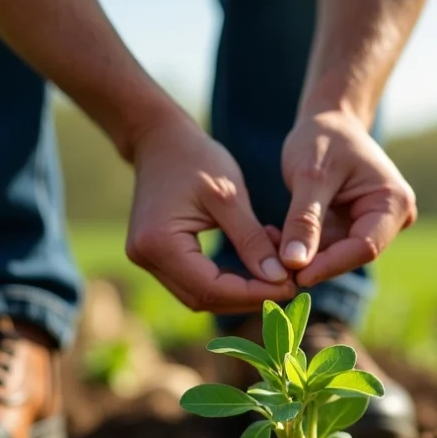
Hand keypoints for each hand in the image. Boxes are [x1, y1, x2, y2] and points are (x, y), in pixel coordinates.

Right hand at [124, 117, 296, 312]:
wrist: (160, 139)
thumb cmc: (196, 158)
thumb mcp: (230, 197)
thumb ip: (252, 241)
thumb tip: (279, 280)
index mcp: (159, 242)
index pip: (211, 288)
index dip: (253, 294)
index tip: (290, 286)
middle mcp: (146, 257)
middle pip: (204, 298)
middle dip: (249, 297)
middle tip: (289, 285)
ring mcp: (147, 259)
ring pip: (200, 295)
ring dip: (240, 291)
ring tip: (276, 273)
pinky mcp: (156, 256)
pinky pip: (195, 281)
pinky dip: (227, 280)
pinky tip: (255, 266)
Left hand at [278, 111, 416, 286]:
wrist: (327, 121)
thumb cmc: (323, 137)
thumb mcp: (310, 174)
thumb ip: (304, 219)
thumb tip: (294, 264)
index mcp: (394, 202)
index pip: (365, 247)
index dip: (330, 264)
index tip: (296, 276)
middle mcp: (391, 219)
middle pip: (351, 255)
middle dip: (314, 262)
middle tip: (273, 265)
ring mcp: (373, 225)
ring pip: (336, 255)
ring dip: (303, 256)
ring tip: (268, 244)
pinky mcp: (353, 228)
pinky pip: (327, 247)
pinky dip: (301, 246)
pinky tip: (275, 238)